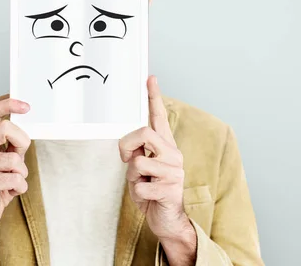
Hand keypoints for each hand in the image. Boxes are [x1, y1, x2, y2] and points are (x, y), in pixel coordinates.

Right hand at [0, 97, 30, 265]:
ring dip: (21, 174)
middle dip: (22, 143)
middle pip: (6, 128)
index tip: (27, 107)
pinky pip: (15, 180)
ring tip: (12, 181)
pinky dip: (20, 188)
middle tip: (20, 158)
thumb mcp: (5, 161)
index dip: (10, 104)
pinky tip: (9, 192)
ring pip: (14, 159)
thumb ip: (12, 145)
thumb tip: (26, 131)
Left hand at [119, 76, 196, 264]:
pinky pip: (140, 186)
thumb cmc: (152, 192)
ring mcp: (174, 171)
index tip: (149, 78)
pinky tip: (150, 198)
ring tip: (143, 185)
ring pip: (138, 162)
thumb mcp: (141, 169)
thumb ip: (137, 153)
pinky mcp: (171, 189)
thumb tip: (129, 147)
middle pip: (143, 133)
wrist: (168, 221)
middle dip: (126, 146)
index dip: (153, 97)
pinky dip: (138, 194)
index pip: (159, 117)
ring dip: (132, 177)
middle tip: (126, 160)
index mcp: (165, 146)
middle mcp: (173, 154)